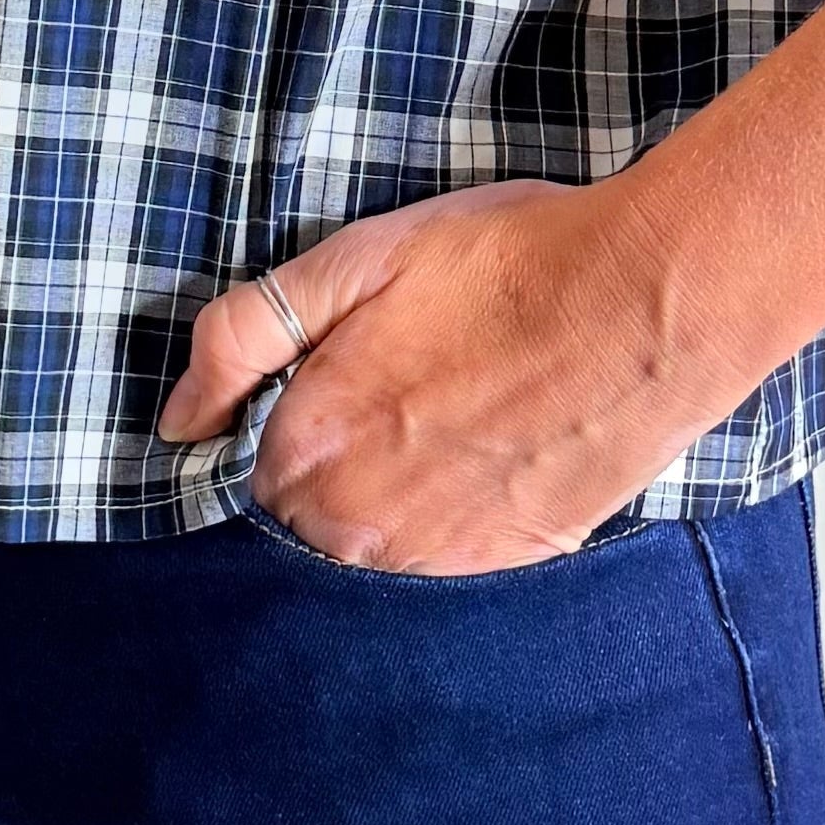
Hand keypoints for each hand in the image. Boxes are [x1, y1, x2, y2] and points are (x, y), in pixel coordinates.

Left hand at [156, 177, 708, 574]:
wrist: (647, 302)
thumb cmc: (503, 264)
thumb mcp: (354, 260)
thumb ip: (241, 338)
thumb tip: (177, 420)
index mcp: (305, 448)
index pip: (248, 467)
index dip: (287, 415)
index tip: (341, 375)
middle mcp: (356, 525)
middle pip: (307, 512)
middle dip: (339, 456)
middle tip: (412, 383)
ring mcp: (434, 556)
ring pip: (373, 541)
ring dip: (395, 490)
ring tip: (458, 412)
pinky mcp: (505, 564)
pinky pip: (444, 555)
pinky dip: (456, 511)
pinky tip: (493, 449)